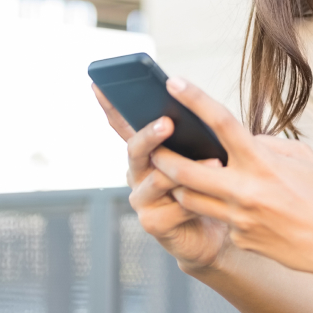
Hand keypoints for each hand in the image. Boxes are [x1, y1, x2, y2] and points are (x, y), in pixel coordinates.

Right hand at [92, 84, 229, 271]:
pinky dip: (195, 198)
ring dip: (183, 169)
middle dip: (149, 135)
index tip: (99, 83)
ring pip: (156, 178)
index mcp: (145, 151)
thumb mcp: (198, 154)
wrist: (211, 230)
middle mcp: (137, 172)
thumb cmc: (206, 185)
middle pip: (135, 149)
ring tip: (213, 160)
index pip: (122, 124)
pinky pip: (175, 207)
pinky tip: (212, 191)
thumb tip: (197, 106)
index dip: (109, 105)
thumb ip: (191, 134)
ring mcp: (142, 198)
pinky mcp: (153, 222)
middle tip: (167, 122)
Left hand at [148, 78, 312, 281]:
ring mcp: (239, 218)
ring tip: (179, 176)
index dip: (194, 99)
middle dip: (162, 157)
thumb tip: (241, 139)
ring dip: (180, 186)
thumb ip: (265, 143)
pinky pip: (217, 219)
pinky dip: (218, 210)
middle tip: (154, 147)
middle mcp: (245, 189)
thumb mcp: (300, 156)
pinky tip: (234, 209)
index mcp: (261, 161)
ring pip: (189, 199)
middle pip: (185, 170)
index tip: (173, 82)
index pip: (221, 122)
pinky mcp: (239, 239)